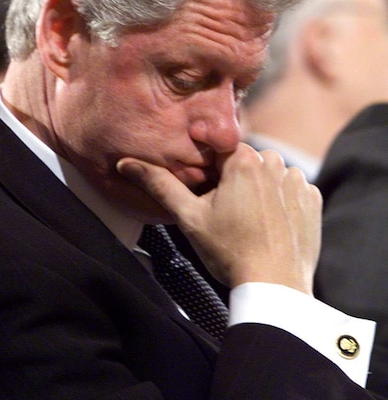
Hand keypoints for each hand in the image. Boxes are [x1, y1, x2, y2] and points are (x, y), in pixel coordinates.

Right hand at [116, 144, 321, 293]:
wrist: (275, 288)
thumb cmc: (229, 251)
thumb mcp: (188, 217)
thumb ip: (159, 184)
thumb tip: (125, 163)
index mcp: (243, 160)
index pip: (217, 150)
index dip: (207, 170)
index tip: (203, 192)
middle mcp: (275, 163)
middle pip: (243, 160)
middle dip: (232, 178)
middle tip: (222, 211)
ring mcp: (297, 182)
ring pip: (267, 173)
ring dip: (257, 188)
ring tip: (245, 220)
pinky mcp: (312, 201)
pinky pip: (289, 189)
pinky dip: (278, 201)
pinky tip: (267, 224)